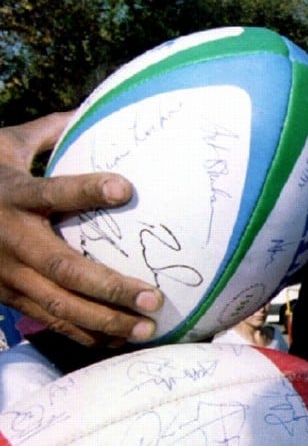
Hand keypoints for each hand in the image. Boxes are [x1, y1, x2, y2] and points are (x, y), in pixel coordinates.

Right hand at [0, 112, 160, 345]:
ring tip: (148, 328)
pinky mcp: (5, 296)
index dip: (88, 189)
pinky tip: (119, 339)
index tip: (127, 187)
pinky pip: (48, 319)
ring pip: (58, 305)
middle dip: (111, 287)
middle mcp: (9, 239)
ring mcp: (5, 274)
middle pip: (64, 268)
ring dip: (105, 320)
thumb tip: (91, 106)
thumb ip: (49, 131)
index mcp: (11, 195)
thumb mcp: (4, 144)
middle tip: (154, 296)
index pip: (51, 191)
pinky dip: (84, 332)